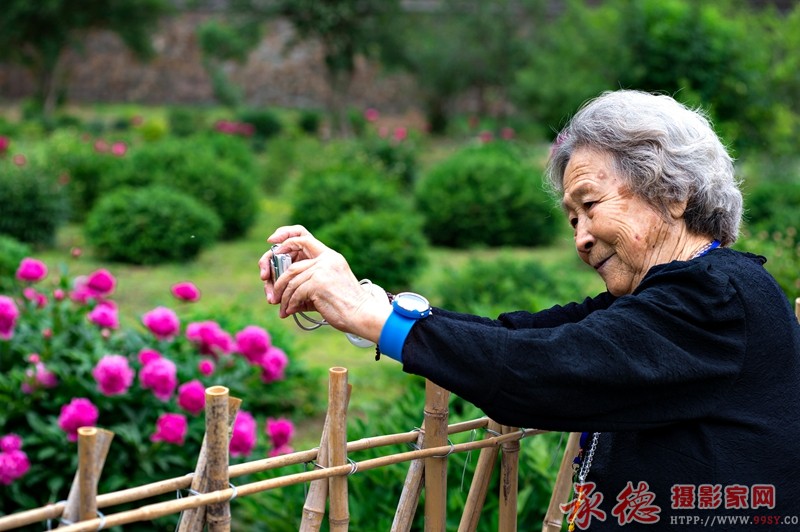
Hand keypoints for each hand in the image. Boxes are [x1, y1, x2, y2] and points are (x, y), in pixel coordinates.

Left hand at [258, 225, 391, 340]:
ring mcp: (323, 270)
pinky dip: (291, 304)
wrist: (362, 314)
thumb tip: (282, 289)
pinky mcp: (318, 283)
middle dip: (278, 283)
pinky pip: (295, 292)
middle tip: (273, 296)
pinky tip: (291, 311)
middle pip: (292, 267)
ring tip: (283, 309)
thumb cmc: (345, 304)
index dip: (286, 238)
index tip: (273, 245)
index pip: (304, 238)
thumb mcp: (329, 284)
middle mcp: (327, 259)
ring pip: (291, 281)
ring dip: (284, 298)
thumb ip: (310, 279)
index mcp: (330, 256)